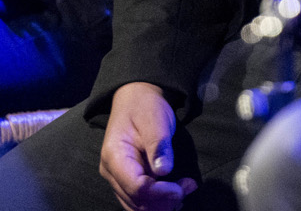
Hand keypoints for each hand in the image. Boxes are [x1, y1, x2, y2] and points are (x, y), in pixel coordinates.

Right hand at [99, 81, 197, 210]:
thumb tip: (164, 171)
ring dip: (163, 204)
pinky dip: (159, 202)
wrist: (137, 99)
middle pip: (137, 202)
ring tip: (185, 188)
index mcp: (114, 156)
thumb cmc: (146, 107)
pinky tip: (176, 192)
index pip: (136, 187)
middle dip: (165, 201)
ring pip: (138, 207)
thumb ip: (158, 144)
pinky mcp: (127, 182)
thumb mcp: (155, 119)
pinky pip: (140, 202)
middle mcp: (112, 173)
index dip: (161, 193)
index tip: (183, 187)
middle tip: (189, 186)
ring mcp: (117, 179)